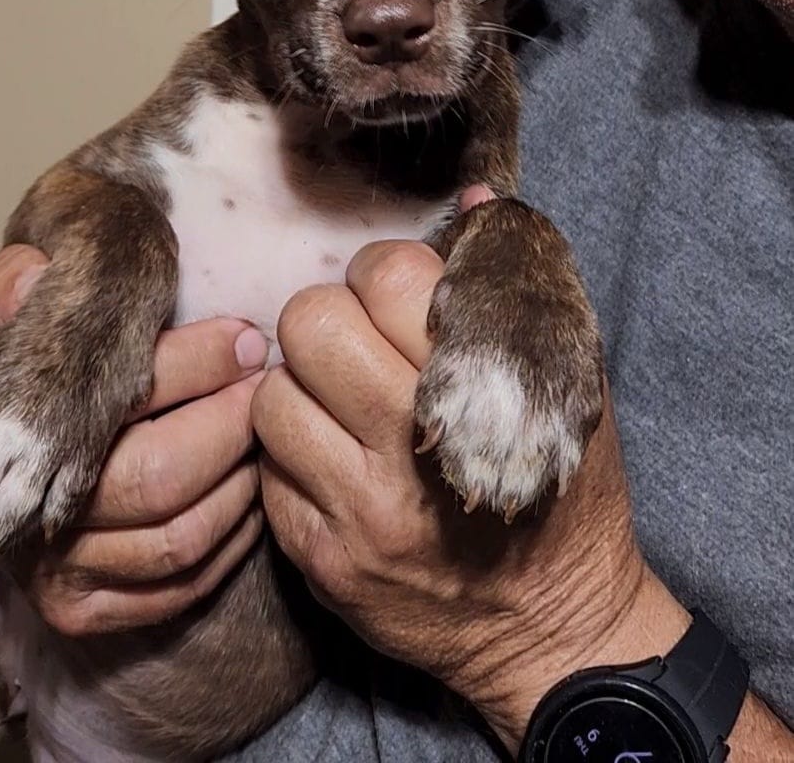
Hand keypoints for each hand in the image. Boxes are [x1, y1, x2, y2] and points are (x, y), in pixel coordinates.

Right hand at [0, 246, 267, 634]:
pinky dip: (231, 539)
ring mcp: (50, 571)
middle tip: (269, 383)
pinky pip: (180, 586)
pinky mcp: (83, 609)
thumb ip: (17, 281)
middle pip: (158, 480)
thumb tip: (32, 281)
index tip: (246, 337)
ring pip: (178, 539)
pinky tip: (250, 485)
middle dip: (232, 425)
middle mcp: (19, 514)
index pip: (115, 401)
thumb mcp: (11, 292)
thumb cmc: (31, 341)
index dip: (195, 365)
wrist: (6, 424)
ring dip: (242, 481)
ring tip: (267, 427)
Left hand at [252, 206, 689, 752]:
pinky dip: (291, 452)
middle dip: (330, 317)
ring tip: (340, 401)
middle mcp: (405, 452)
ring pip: (272, 396)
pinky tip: (331, 458)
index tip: (398, 296)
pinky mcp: (319, 561)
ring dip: (300, 387)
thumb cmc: (565, 495)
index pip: (388, 276)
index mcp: (474, 394)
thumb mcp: (569, 386)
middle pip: (310, 323)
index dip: (385, 270)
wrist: (553, 633)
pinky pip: (264, 472)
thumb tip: (471, 201)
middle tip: (358, 342)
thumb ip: (517, 291)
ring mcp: (355, 512)